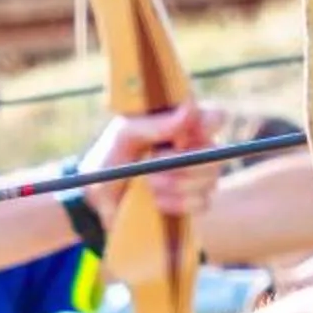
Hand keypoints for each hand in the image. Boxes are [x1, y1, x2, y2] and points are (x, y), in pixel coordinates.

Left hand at [81, 103, 216, 226]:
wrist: (96, 201)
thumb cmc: (108, 159)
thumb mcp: (122, 136)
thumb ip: (153, 124)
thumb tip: (190, 110)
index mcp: (181, 124)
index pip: (216, 117)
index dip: (209, 125)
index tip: (185, 137)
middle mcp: (195, 148)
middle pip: (216, 153)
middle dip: (183, 163)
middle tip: (153, 164)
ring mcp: (197, 177)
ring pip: (209, 180)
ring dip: (175, 184)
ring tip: (149, 183)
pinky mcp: (192, 203)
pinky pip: (202, 202)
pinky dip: (177, 203)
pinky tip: (156, 201)